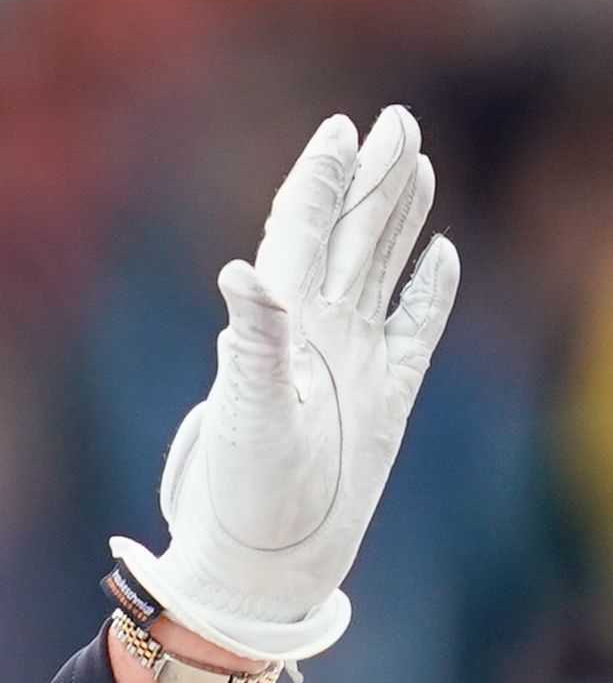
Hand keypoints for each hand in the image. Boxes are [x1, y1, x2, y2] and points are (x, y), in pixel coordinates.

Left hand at [111, 105, 459, 666]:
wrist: (265, 562)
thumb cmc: (240, 494)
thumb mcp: (245, 411)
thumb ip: (254, 338)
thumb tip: (242, 269)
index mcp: (277, 328)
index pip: (302, 236)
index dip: (321, 182)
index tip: (339, 128)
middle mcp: (315, 336)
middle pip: (350, 238)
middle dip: (372, 180)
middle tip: (395, 121)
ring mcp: (353, 364)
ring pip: (384, 269)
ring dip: (400, 218)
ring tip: (417, 164)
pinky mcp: (385, 398)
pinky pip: (416, 330)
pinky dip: (430, 292)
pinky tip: (443, 257)